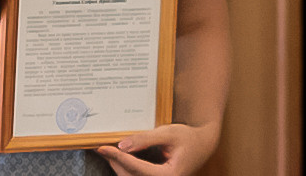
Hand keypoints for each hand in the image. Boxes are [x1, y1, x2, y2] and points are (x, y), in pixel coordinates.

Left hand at [99, 123, 219, 173]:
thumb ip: (146, 139)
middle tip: (101, 148)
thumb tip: (122, 145)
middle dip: (114, 162)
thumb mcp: (169, 133)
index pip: (137, 168)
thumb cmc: (189, 138)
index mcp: (169, 175)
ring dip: (118, 166)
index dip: (118, 157)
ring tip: (108, 152)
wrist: (203, 144)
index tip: (103, 148)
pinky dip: (126, 168)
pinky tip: (120, 158)